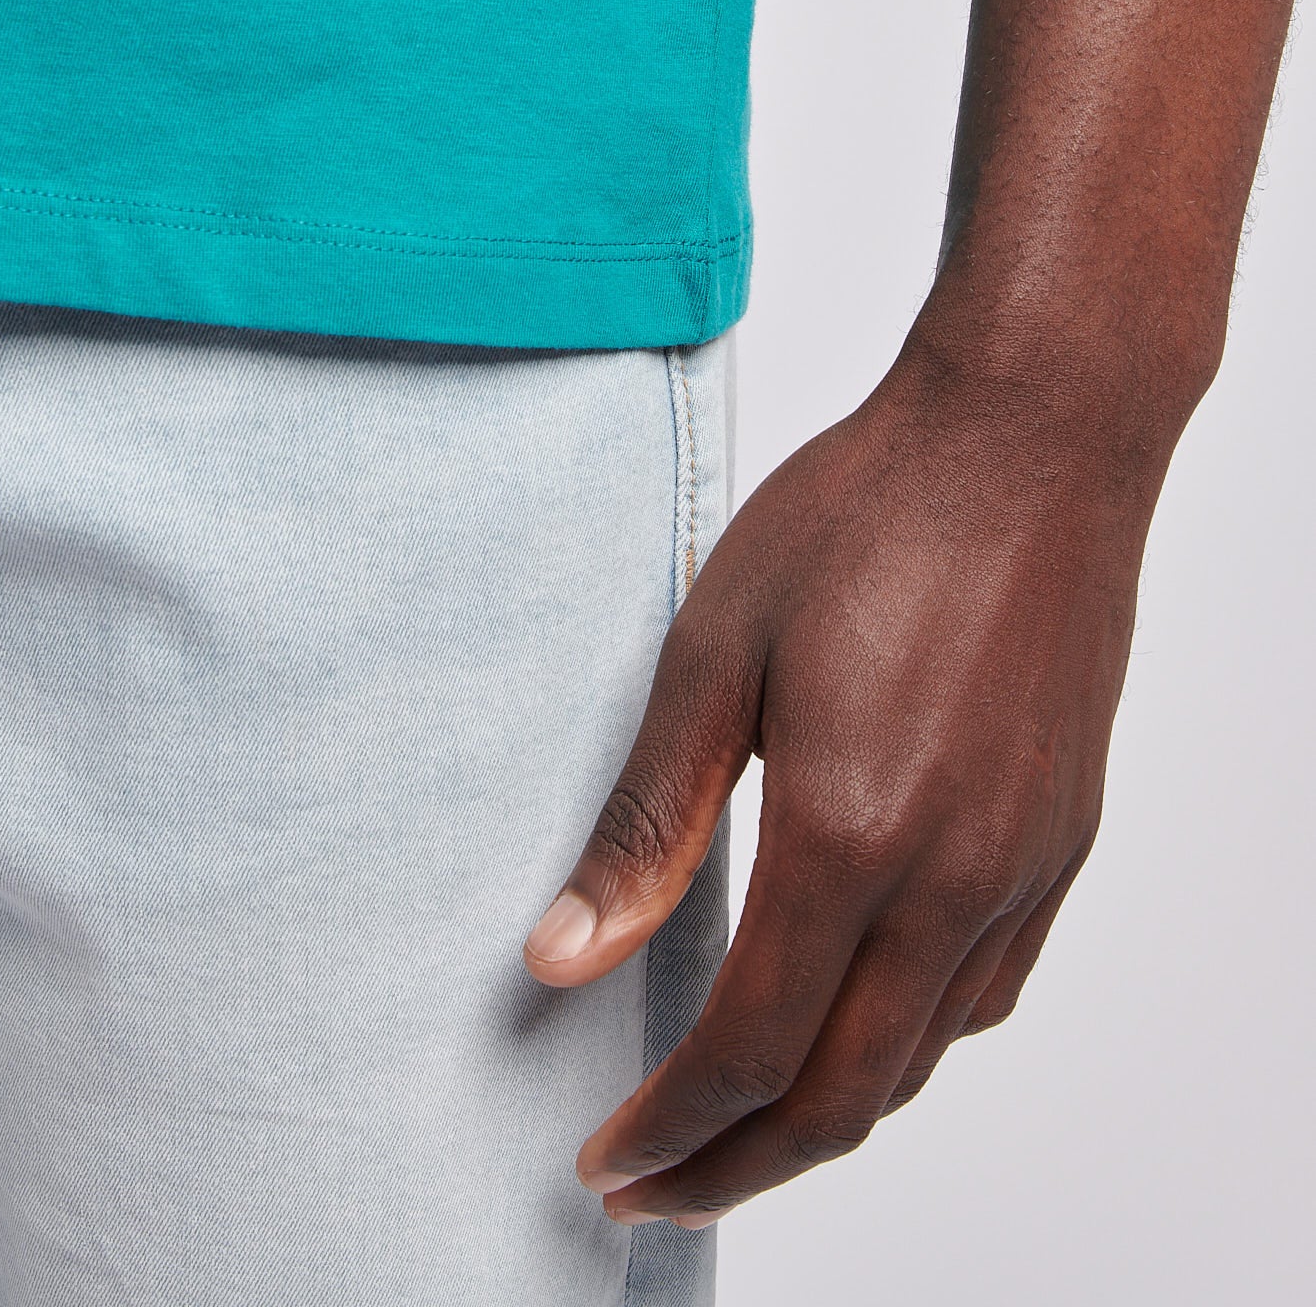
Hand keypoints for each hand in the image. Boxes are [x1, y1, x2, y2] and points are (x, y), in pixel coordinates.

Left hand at [524, 332, 1170, 1226]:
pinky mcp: (1062, 836)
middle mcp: (955, 875)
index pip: (751, 1050)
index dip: (671, 1127)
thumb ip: (646, 820)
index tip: (603, 1158)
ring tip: (742, 1129)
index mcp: (852, 832)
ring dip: (826, 1118)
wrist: (1032, 434)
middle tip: (654, 1190)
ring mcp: (1025, 863)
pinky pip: (988, 993)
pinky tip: (861, 1023)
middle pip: (845, 1097)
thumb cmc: (868, 514)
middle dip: (738, 1168)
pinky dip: (909, 1047)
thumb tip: (562, 954)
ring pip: (923, 1059)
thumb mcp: (715, 649)